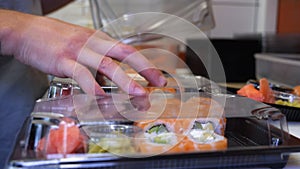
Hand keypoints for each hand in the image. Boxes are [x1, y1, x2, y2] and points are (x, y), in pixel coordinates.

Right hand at [0, 10, 166, 94]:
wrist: (25, 31)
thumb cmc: (52, 38)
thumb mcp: (80, 47)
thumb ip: (95, 65)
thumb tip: (107, 82)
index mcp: (98, 39)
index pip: (127, 50)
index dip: (144, 63)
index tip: (157, 76)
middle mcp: (92, 43)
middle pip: (124, 53)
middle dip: (144, 69)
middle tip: (158, 82)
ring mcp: (78, 51)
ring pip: (107, 65)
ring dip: (125, 80)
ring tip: (138, 93)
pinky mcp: (62, 60)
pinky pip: (81, 74)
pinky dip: (93, 87)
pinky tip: (101, 96)